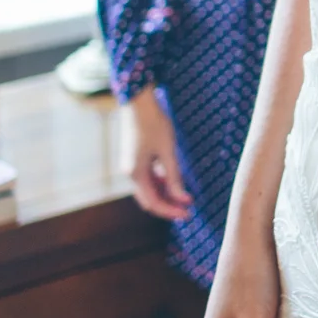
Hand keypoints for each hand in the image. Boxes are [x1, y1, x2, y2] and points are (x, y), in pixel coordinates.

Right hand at [121, 87, 191, 220]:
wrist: (138, 103)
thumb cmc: (154, 124)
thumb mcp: (168, 151)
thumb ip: (174, 176)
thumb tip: (181, 198)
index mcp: (136, 174)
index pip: (153, 203)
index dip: (170, 211)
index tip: (187, 215)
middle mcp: (129, 173)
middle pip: (149, 198)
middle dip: (168, 205)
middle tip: (187, 209)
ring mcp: (130, 165)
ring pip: (148, 188)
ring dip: (165, 194)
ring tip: (184, 196)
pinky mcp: (134, 158)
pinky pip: (147, 177)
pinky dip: (160, 182)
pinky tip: (173, 180)